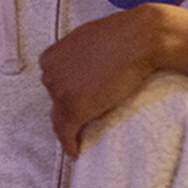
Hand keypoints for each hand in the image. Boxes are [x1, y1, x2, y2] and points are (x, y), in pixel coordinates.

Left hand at [39, 4, 187, 156]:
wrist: (138, 39)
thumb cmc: (120, 35)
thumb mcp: (87, 40)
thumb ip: (77, 56)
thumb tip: (84, 68)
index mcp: (50, 56)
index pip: (53, 83)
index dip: (66, 94)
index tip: (77, 102)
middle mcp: (49, 74)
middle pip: (55, 100)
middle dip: (69, 108)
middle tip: (87, 117)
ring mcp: (60, 92)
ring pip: (60, 119)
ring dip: (72, 127)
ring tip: (84, 135)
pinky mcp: (73, 109)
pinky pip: (66, 134)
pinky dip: (70, 145)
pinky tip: (77, 152)